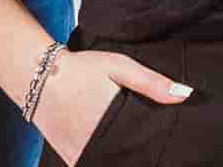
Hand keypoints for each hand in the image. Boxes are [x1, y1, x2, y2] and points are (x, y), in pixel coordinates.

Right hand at [36, 50, 193, 162]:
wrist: (38, 76)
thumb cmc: (81, 68)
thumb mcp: (119, 66)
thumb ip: (151, 82)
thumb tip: (185, 95)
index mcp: (112, 116)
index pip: (145, 141)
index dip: (157, 145)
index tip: (167, 144)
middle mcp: (96, 138)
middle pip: (131, 154)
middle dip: (142, 151)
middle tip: (150, 143)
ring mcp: (82, 151)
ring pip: (113, 161)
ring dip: (123, 156)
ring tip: (128, 144)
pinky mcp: (71, 158)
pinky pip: (94, 164)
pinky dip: (104, 159)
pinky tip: (111, 149)